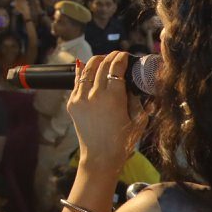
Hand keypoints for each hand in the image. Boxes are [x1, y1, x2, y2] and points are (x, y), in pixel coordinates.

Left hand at [68, 51, 135, 172]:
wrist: (100, 156)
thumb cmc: (123, 140)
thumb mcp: (139, 119)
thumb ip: (137, 98)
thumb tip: (133, 83)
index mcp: (113, 97)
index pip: (115, 67)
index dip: (121, 57)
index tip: (125, 55)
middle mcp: (94, 95)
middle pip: (101, 65)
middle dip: (110, 56)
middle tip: (116, 56)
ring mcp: (80, 98)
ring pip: (87, 69)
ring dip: (96, 61)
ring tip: (104, 60)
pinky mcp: (72, 103)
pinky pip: (77, 81)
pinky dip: (84, 72)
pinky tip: (88, 68)